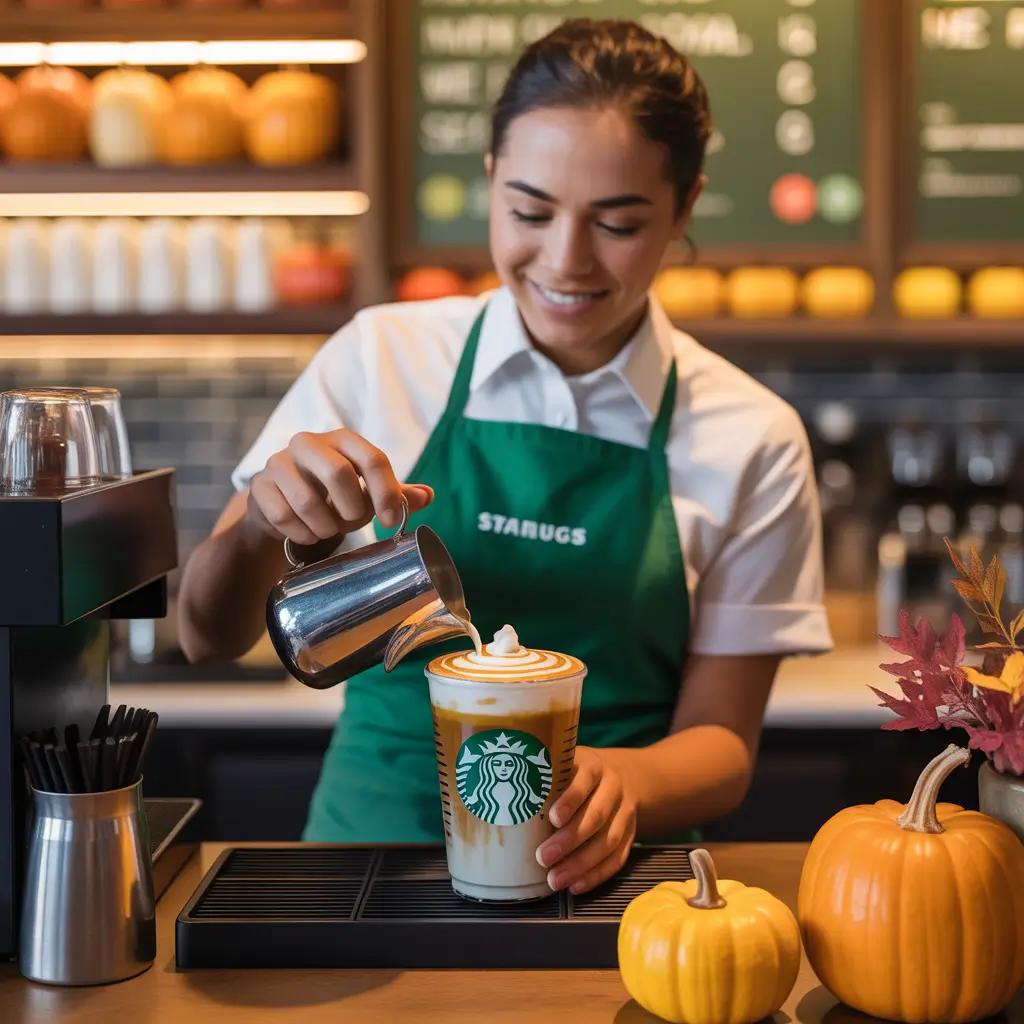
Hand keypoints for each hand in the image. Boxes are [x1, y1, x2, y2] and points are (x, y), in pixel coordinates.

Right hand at [246, 428, 433, 546]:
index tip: (391, 522)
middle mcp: (309, 443)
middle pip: (339, 475)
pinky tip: (306, 533)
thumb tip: (427, 495)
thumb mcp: (366, 493)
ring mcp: (279, 462)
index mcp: (342, 440)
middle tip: (353, 523)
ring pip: (308, 501)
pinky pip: (283, 516)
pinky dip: (301, 533)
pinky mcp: (259, 486)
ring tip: (328, 529)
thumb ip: (395, 494)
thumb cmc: (333, 497)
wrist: (283, 506)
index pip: (373, 459)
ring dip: (325, 527)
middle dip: (352, 510)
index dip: (386, 493)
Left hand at [535, 746, 636, 894]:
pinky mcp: (630, 834)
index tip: (552, 818)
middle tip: (543, 857)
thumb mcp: (562, 764)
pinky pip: (618, 858)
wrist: (622, 777)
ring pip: (609, 840)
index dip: (571, 799)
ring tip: (556, 879)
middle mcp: (613, 788)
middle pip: (597, 815)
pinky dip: (597, 874)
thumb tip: (496, 795)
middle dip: (570, 840)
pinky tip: (576, 885)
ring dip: (582, 864)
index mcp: (594, 766)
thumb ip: (540, 776)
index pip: (586, 778)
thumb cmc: (576, 775)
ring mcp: (625, 812)